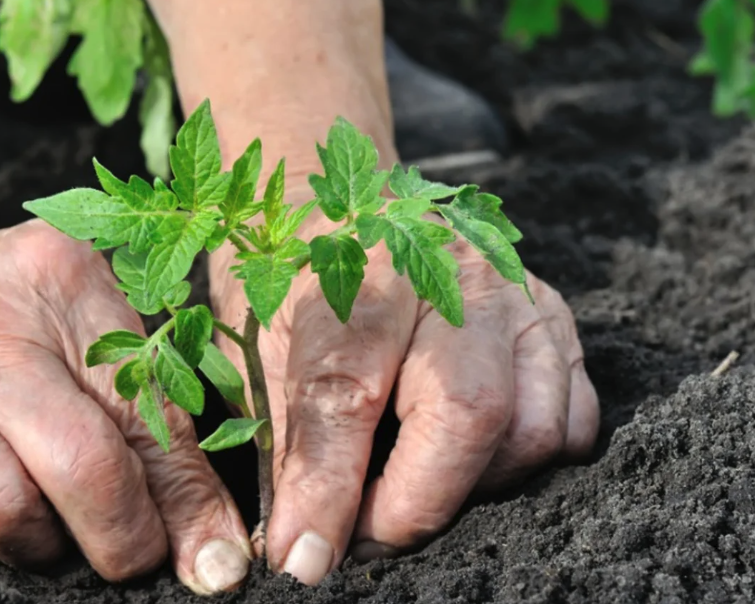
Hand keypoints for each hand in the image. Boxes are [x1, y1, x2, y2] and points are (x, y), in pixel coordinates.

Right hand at [0, 198, 251, 594]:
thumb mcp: (84, 327)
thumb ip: (154, 424)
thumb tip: (212, 555)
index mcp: (59, 282)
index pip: (146, 410)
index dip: (185, 503)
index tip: (210, 562)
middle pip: (78, 465)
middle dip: (120, 538)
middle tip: (125, 550)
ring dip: (32, 544)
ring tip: (37, 516)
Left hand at [210, 187, 599, 585]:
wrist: (351, 208)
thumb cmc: (297, 278)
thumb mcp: (264, 343)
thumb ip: (289, 438)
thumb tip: (302, 548)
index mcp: (358, 267)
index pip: (347, 390)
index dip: (326, 489)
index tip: (305, 558)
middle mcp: (451, 272)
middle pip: (468, 410)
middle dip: (416, 503)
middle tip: (365, 535)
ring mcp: (516, 294)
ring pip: (532, 426)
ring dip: (473, 488)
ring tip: (415, 488)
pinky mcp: (555, 317)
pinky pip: (573, 417)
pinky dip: (526, 461)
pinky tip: (471, 459)